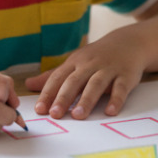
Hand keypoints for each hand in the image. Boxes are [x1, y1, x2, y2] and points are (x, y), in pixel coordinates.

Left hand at [25, 31, 146, 119]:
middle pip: (74, 81)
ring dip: (87, 100)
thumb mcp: (75, 62)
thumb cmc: (97, 56)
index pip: (58, 78)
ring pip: (96, 84)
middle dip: (64, 98)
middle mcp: (90, 65)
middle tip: (55, 115)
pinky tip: (110, 112)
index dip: (48, 93)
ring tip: (78, 115)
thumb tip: (28, 85)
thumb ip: (53, 76)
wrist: (129, 42)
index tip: (40, 110)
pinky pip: (121, 88)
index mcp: (75, 62)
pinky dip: (116, 100)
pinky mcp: (126, 75)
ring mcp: (108, 69)